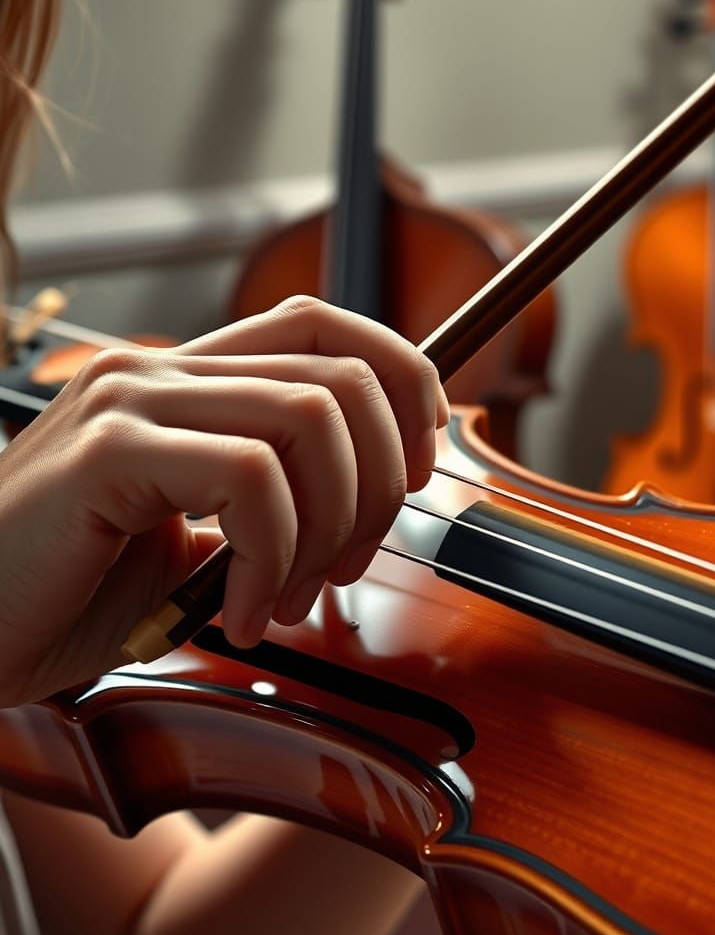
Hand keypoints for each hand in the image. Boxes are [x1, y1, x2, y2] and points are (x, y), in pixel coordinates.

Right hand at [0, 296, 448, 705]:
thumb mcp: (199, 534)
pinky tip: (239, 609)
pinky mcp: (107, 451)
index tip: (419, 461)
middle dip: (381, 483)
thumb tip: (374, 487)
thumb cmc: (74, 591)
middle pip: (342, 373)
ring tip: (287, 597)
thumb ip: (272, 496)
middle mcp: (161, 368)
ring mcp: (131, 400)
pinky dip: (273, 557)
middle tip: (346, 565)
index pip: (324, 324)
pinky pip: (252, 480)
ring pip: (312, 417)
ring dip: (331, 526)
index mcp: (188, 378)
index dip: (401, 378)